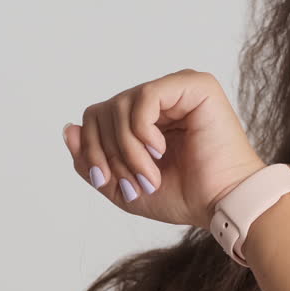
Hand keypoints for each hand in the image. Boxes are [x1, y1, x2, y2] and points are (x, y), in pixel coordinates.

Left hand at [62, 68, 266, 229]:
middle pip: (103, 110)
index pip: (96, 117)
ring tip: (149, 174)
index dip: (91, 149)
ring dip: (127, 148)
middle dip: (109, 152)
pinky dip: (142, 131)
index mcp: (144, 118)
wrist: (221, 205)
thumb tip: (68, 129)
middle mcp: (159, 99)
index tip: (106, 180)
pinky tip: (160, 151)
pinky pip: (145, 96)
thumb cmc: (184, 196)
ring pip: (120, 104)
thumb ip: (92, 161)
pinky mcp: (194, 86)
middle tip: (132, 182)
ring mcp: (177, 89)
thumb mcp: (122, 185)